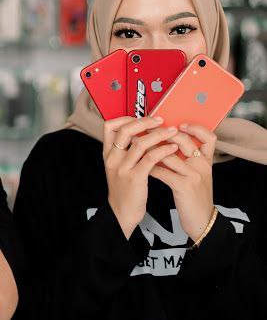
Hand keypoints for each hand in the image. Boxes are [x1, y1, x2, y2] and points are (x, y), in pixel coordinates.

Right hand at [103, 116, 179, 238]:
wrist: (122, 213)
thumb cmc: (124, 190)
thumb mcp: (118, 168)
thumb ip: (125, 152)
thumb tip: (139, 135)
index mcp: (108, 154)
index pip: (109, 127)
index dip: (125, 118)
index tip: (140, 117)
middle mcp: (113, 158)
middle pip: (125, 130)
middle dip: (145, 122)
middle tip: (160, 120)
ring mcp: (122, 168)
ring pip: (140, 143)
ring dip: (159, 134)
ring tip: (172, 131)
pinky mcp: (135, 178)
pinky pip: (151, 158)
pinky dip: (164, 150)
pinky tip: (172, 147)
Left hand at [150, 124, 216, 241]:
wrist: (201, 221)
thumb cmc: (194, 196)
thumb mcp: (196, 175)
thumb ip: (186, 159)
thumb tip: (166, 143)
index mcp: (206, 161)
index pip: (209, 137)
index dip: (196, 128)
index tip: (179, 124)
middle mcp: (202, 165)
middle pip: (184, 140)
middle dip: (162, 134)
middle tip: (145, 131)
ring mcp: (194, 175)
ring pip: (168, 154)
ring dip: (150, 149)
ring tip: (137, 145)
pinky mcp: (184, 186)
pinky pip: (162, 171)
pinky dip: (149, 166)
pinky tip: (140, 165)